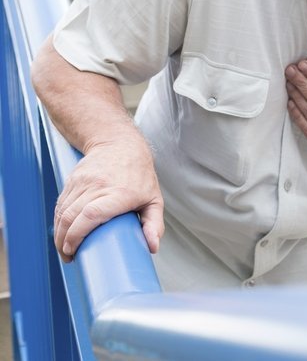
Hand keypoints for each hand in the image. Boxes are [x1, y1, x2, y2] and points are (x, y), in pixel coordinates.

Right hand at [53, 137, 163, 261]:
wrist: (121, 144)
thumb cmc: (139, 174)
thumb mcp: (153, 199)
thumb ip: (154, 224)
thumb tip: (153, 247)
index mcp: (120, 194)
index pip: (92, 214)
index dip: (78, 234)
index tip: (74, 250)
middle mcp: (99, 186)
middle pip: (72, 216)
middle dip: (64, 241)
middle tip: (68, 256)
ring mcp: (83, 182)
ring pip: (63, 211)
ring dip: (59, 233)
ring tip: (64, 248)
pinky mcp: (72, 180)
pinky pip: (60, 203)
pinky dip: (58, 220)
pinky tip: (61, 232)